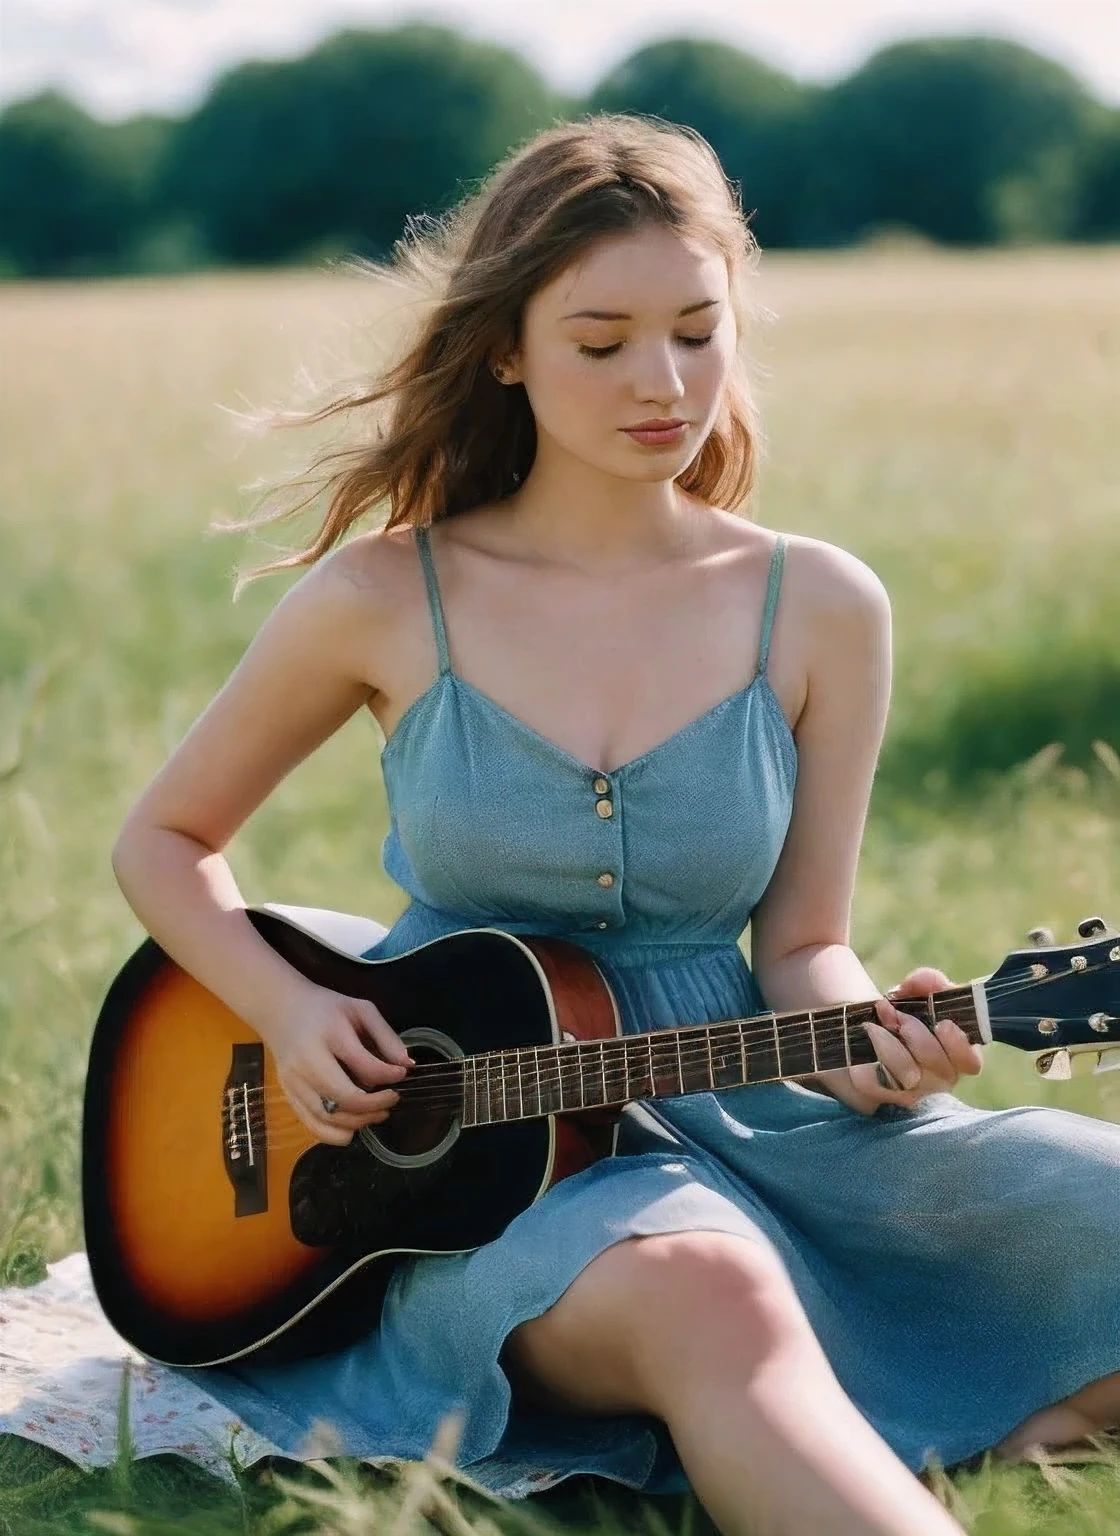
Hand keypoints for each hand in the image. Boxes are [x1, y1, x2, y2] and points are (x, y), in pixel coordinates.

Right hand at [264, 984, 413, 1144]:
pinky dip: (335, 1134)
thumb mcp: (360, 1010)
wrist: (280, 1010)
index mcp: (327, 1034)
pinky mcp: (288, 1096)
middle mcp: (306, 1062)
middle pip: (343, 1097)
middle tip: (393, 1098)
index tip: (403, 1073)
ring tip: (379, 1113)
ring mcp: (294, 1082)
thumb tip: (408, 1065)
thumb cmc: (325, 1008)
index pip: (362, 1064)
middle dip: (375, 1104)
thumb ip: (386, 1035)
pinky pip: (312, 1125)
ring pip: (328, 1117)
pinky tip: (354, 1127)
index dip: (388, 1075)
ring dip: (359, 1122)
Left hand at [811, 966, 983, 1116]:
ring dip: (892, 1042)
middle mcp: (938, 1078)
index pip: (970, 1062)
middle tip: (897, 1014)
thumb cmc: (901, 1008)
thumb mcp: (916, 990)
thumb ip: (929, 982)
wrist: (864, 1019)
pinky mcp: (879, 1093)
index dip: (959, 1046)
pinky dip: (869, 1053)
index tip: (943, 1024)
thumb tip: (932, 981)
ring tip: (880, 1017)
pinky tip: (866, 1032)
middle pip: (939, 1069)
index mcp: (956, 1055)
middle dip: (917, 1035)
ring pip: (907, 1076)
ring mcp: (910, 1091)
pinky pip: (874, 1080)